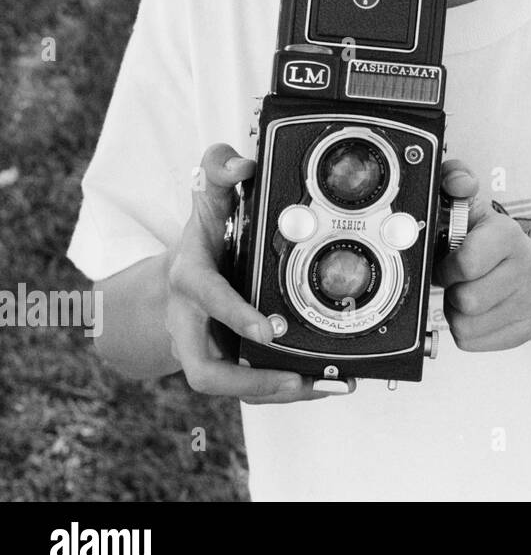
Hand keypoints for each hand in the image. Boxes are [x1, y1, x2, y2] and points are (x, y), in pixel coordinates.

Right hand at [164, 143, 353, 402]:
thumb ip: (218, 168)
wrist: (177, 278)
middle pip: (206, 371)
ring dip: (278, 392)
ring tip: (329, 386)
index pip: (206, 299)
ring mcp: (210, 348)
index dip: (233, 314)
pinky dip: (287, 390)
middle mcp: (193, 323)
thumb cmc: (201, 236)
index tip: (267, 328)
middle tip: (297, 379)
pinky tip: (328, 384)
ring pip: (233, 387)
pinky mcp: (230, 363)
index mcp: (190, 280)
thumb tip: (244, 163)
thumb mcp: (206, 196)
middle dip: (250, 380)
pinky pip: (253, 386)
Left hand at [434, 160, 530, 350]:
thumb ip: (456, 182)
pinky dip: (468, 331)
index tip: (449, 263)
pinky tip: (478, 313)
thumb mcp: (470, 208)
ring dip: (457, 313)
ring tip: (468, 294)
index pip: (466, 264)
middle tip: (459, 282)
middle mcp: (530, 267)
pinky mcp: (528, 328)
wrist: (527, 270)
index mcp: (509, 234)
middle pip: (467, 302)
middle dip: (453, 292)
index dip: (447, 268)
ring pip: (466, 326)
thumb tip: (459, 182)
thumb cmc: (487, 241)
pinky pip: (474, 342)